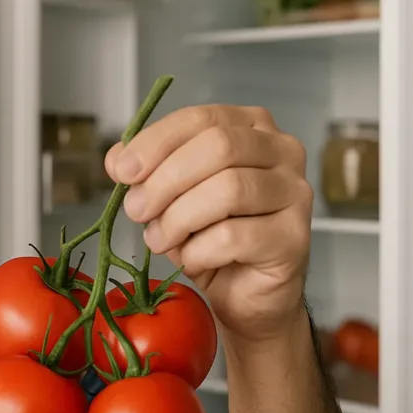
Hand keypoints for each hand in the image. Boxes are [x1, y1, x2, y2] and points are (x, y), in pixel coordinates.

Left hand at [104, 104, 312, 341]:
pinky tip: (191, 260)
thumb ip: (146, 171)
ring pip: (228, 189)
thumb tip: (117, 158)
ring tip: (159, 240)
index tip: (122, 171)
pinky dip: (199, 251)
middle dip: (165, 180)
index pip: (200, 118)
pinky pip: (235, 236)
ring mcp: (295, 193)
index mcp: (251, 126)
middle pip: (219, 146)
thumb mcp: (170, 197)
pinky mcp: (295, 237)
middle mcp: (282, 151)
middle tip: (137, 210)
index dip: (155, 142)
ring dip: (179, 218)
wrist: (244, 294)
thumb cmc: (210, 237)